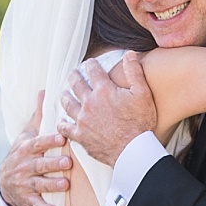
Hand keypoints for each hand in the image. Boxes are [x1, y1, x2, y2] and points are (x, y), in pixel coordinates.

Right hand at [0, 93, 69, 205]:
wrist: (4, 181)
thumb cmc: (22, 153)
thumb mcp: (26, 135)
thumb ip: (39, 116)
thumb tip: (45, 91)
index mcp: (26, 148)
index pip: (38, 143)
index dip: (48, 141)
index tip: (61, 136)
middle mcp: (24, 166)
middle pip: (39, 164)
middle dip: (53, 163)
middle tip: (68, 162)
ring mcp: (25, 183)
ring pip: (39, 184)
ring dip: (52, 185)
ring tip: (66, 184)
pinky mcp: (27, 199)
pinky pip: (35, 205)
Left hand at [59, 53, 159, 167]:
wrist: (134, 151)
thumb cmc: (141, 123)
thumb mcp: (143, 94)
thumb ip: (135, 72)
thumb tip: (129, 53)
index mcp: (104, 90)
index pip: (92, 70)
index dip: (91, 64)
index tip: (90, 63)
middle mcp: (90, 102)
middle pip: (76, 83)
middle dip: (74, 76)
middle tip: (73, 74)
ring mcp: (83, 119)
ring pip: (67, 102)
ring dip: (65, 95)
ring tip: (64, 92)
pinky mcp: (80, 135)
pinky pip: (65, 127)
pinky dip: (62, 122)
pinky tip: (62, 120)